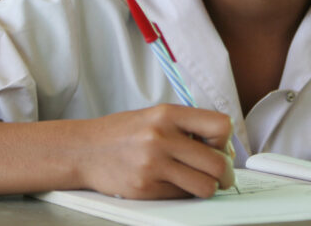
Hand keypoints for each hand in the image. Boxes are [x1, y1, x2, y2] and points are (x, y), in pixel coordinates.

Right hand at [73, 104, 235, 198]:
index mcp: (167, 114)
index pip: (220, 126)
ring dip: (209, 187)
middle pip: (218, 163)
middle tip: (222, 176)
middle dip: (226, 173)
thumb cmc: (123, 133)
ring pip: (205, 186)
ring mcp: (153, 165)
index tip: (219, 147)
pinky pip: (182, 196)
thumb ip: (187, 127)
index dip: (226, 141)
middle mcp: (161, 137)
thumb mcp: (155, 116)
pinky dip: (185, 193)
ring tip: (200, 181)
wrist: (83, 150)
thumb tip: (225, 149)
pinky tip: (174, 183)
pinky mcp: (145, 188)